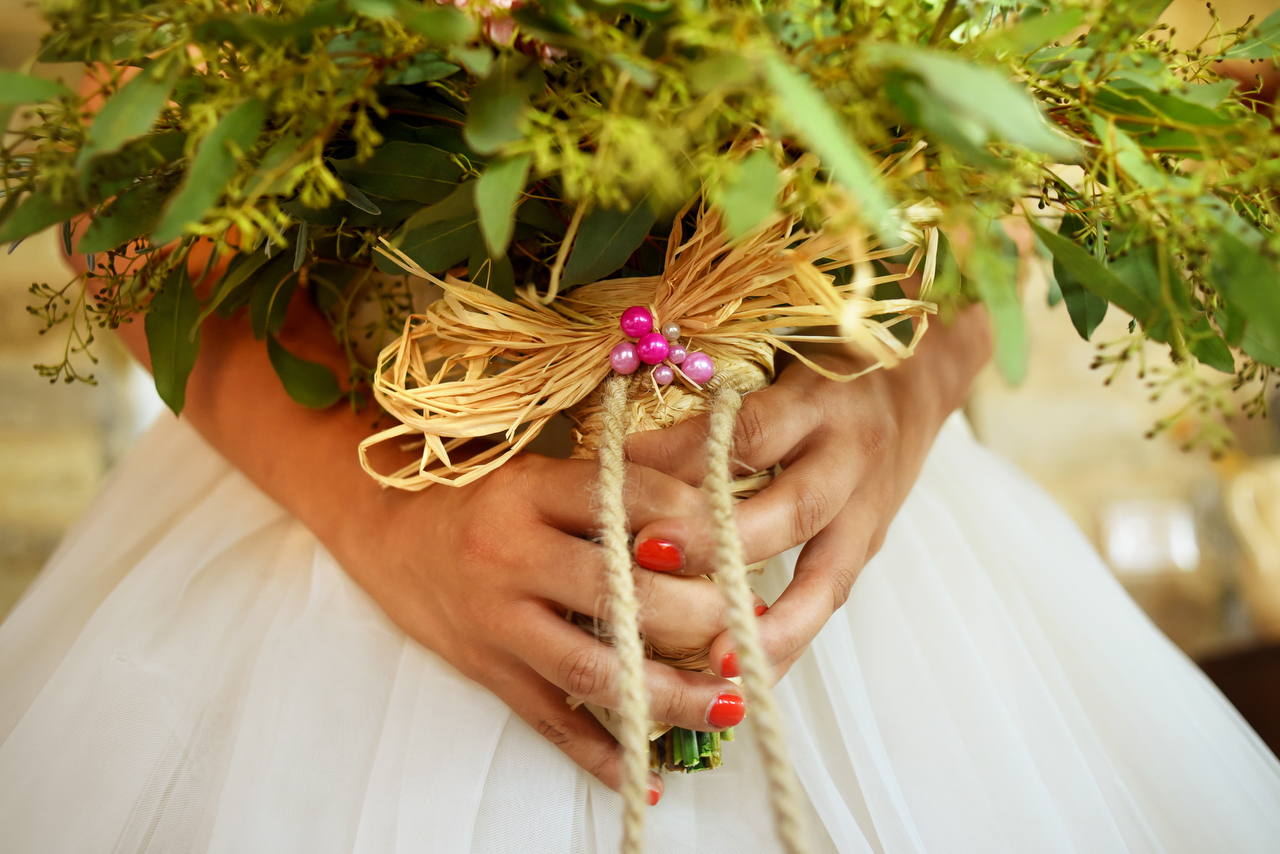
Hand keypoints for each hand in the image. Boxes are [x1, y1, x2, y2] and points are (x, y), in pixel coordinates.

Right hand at [105, 272, 766, 801]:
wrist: (381, 528)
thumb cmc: (481, 495)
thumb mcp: (541, 471)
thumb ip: (615, 485)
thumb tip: (714, 502)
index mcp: (531, 488)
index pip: (627, 498)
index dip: (696, 524)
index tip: (746, 546)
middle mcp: (511, 552)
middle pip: (620, 594)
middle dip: (699, 619)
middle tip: (752, 632)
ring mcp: (496, 618)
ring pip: (593, 670)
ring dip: (668, 697)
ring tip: (726, 707)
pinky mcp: (486, 668)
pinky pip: (549, 720)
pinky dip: (598, 753)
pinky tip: (646, 773)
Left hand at [625, 305, 991, 682]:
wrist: (918, 378)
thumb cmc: (825, 369)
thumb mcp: (774, 367)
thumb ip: (713, 409)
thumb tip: (620, 457)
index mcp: (817, 402)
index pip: (749, 430)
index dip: (687, 453)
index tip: (620, 473)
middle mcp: (849, 458)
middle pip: (792, 508)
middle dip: (720, 543)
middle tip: (649, 558)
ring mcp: (866, 512)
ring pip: (825, 578)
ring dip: (767, 624)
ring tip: (715, 664)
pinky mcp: (868, 547)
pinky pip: (830, 604)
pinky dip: (791, 644)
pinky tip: (750, 680)